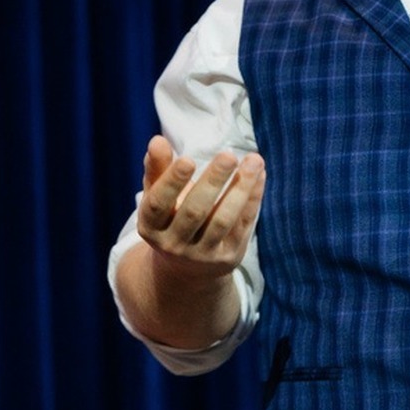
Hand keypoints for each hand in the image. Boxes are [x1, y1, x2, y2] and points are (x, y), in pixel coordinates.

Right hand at [137, 135, 264, 280]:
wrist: (186, 270)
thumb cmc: (171, 218)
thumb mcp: (158, 196)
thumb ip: (157, 169)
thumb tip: (157, 140)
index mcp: (150, 226)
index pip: (158, 204)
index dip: (172, 182)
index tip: (189, 159)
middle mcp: (173, 244)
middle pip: (194, 212)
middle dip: (212, 182)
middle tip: (228, 155)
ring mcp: (202, 254)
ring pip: (223, 220)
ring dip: (241, 189)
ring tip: (254, 160)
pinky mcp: (228, 257)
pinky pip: (242, 225)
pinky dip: (252, 198)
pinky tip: (259, 175)